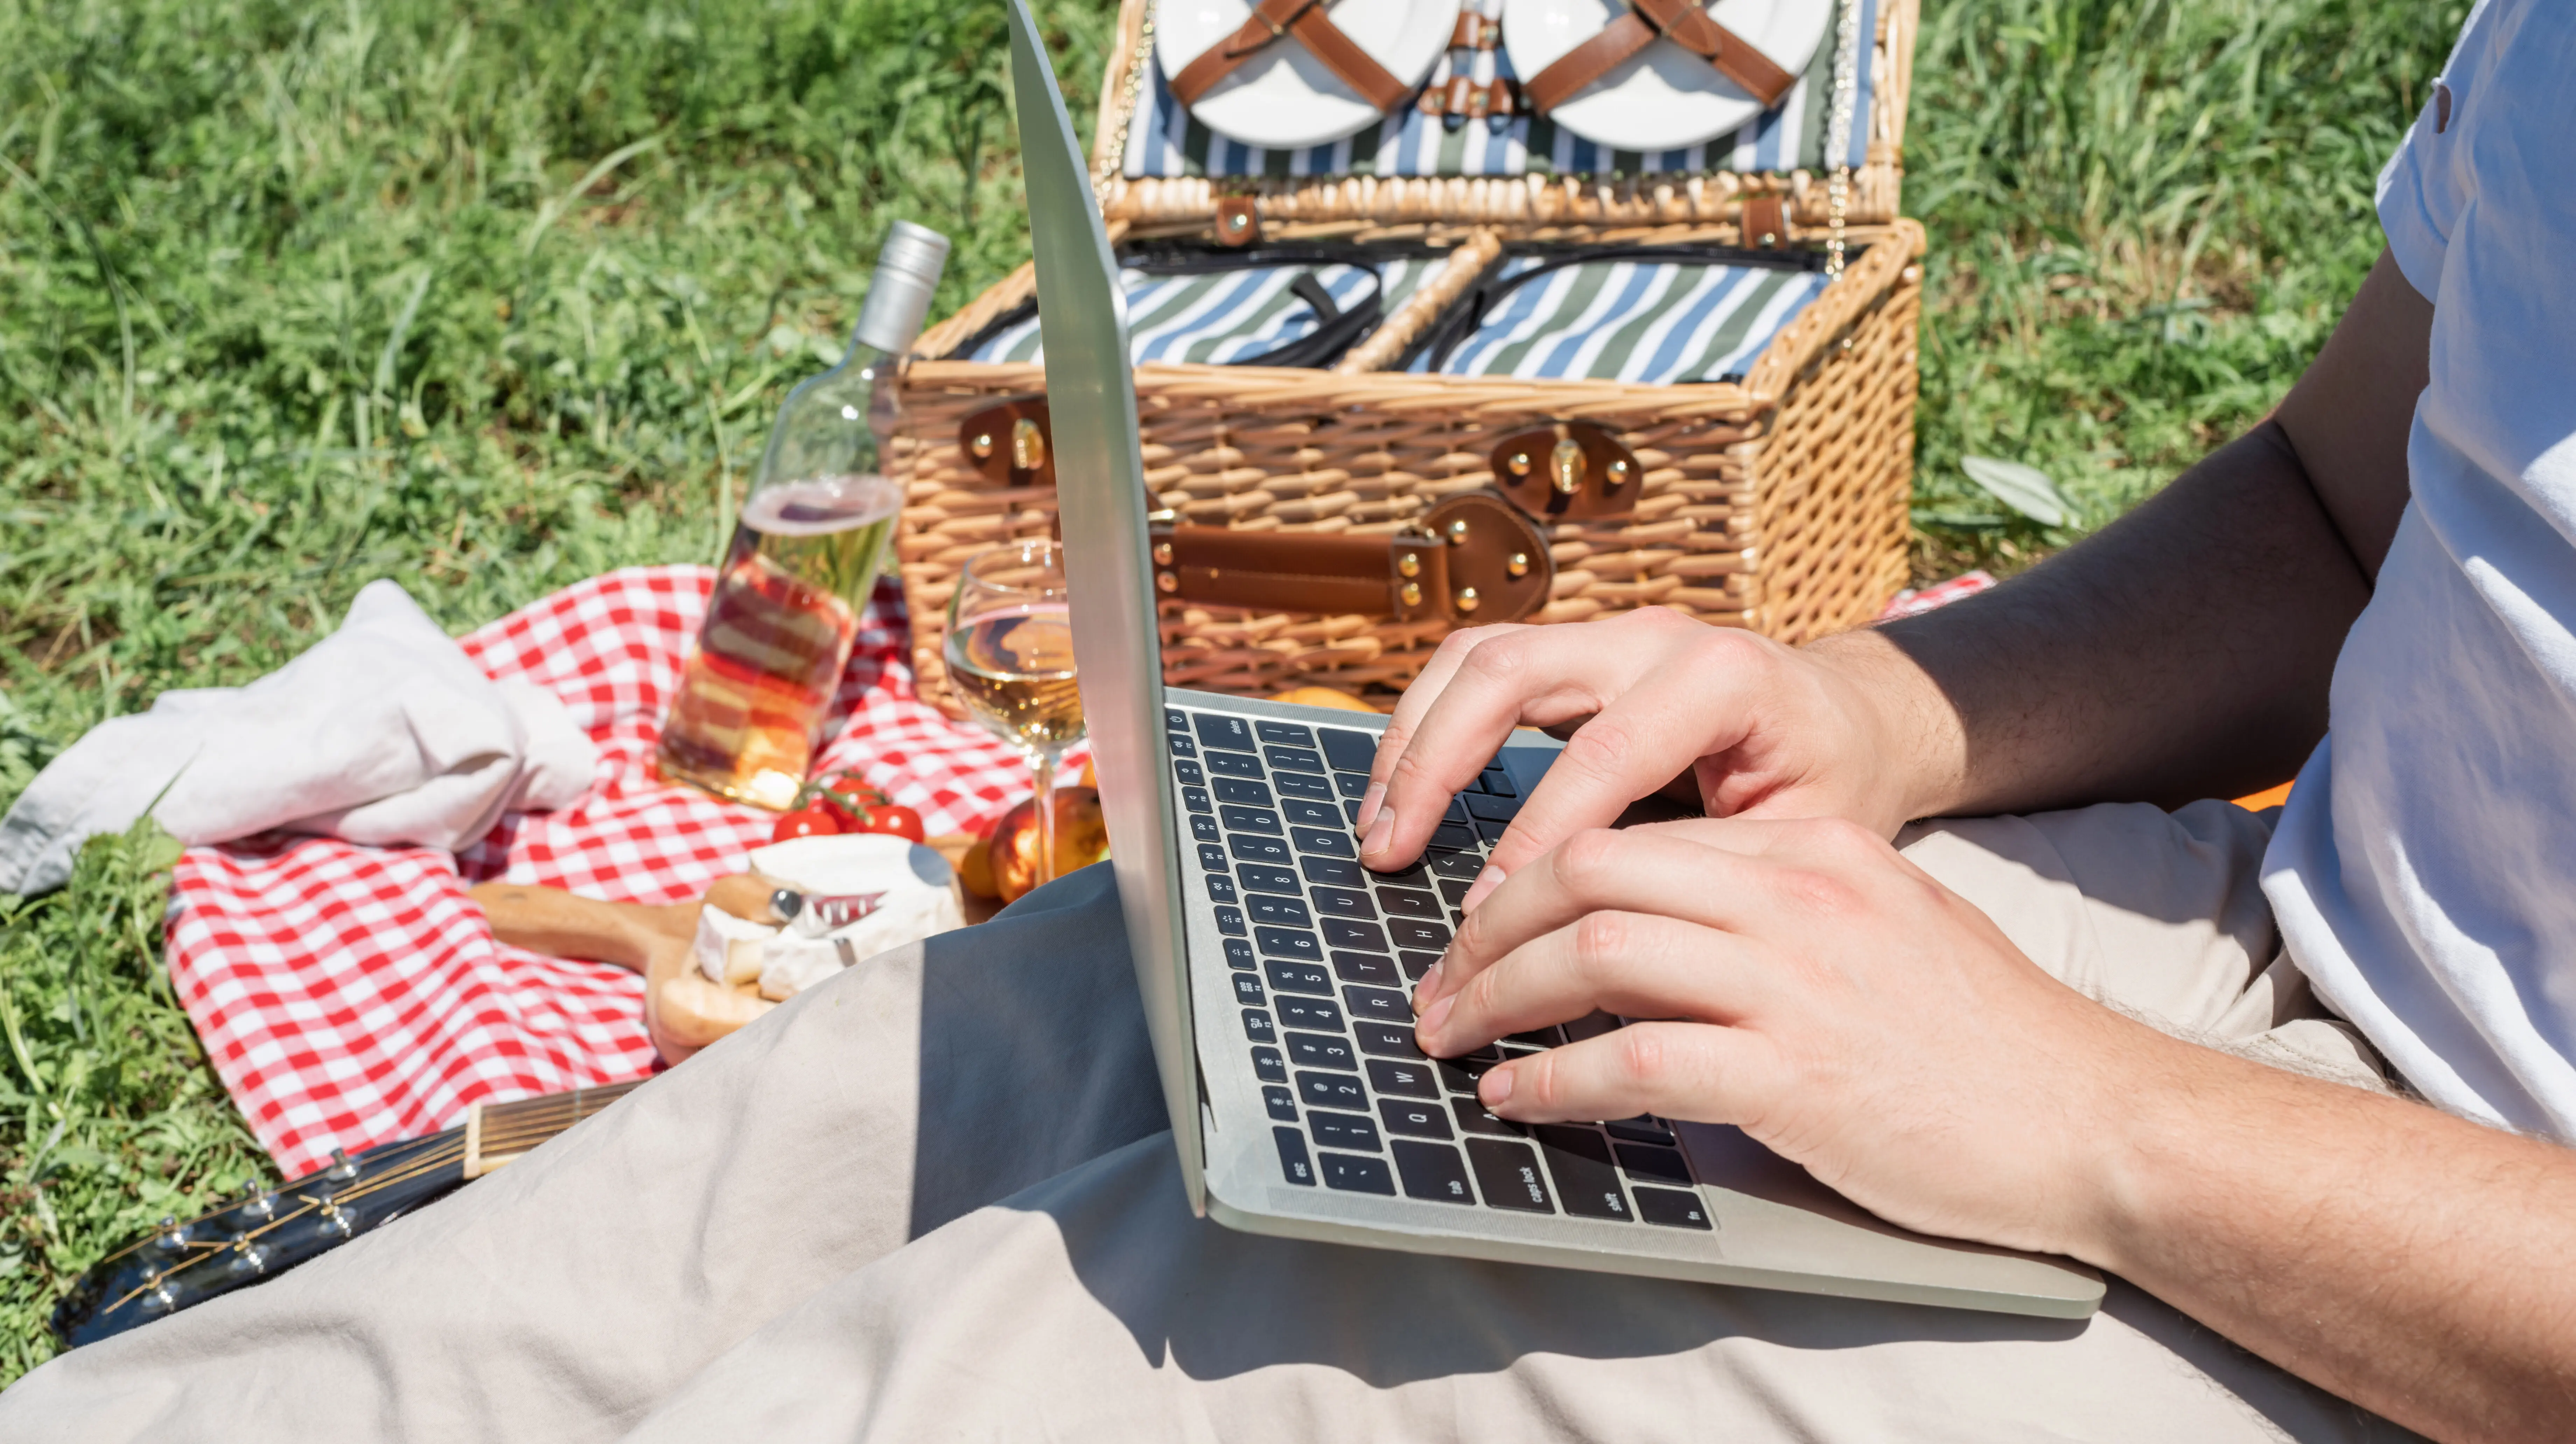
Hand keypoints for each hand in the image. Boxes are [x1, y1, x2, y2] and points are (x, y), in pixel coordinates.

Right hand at [1355, 609, 1949, 908]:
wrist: (1855, 721)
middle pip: (1508, 673)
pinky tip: (1402, 793)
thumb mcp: (1801, 837)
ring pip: (1477, 658)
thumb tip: (1596, 929)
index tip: (1487, 915)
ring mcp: (1608, 635)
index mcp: (1722, 678)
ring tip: (1378, 826)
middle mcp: (1655, 637)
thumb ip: (1705, 869)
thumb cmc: (1834, 785)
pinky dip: (1429, 727)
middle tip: (1389, 853)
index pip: (1601, 755)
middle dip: (1434, 767)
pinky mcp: (1578, 653)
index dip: (1535, 840)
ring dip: (1413, 741)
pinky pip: (1481, 668)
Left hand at [1409, 815, 2171, 1256]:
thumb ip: (1771, 912)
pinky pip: (1635, 1062)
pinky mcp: (1795, 1075)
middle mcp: (1795, 896)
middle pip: (1588, 873)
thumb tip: (1655, 930)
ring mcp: (1794, 983)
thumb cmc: (1981, 1039)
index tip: (1482, 929)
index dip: (1530, 879)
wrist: (2092, 1118)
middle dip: (1489, 927)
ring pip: (1594, 955)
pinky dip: (1556, 1081)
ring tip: (1452, 1038)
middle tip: (1440, 982)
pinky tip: (1518, 1098)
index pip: (1629, 835)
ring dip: (1498, 998)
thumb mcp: (1878, 926)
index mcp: (1810, 849)